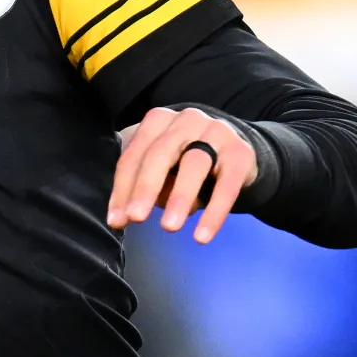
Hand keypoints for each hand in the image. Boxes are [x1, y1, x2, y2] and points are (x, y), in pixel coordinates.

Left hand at [106, 107, 257, 243]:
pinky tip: (202, 236)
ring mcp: (216, 132)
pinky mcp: (241, 153)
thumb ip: (144, 186)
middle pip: (160, 153)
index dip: (123, 187)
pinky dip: (214, 213)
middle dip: (145, 187)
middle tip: (136, 218)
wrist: (236, 149)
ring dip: (179, 197)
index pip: (135, 154)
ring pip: (194, 164)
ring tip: (169, 227)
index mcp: (159, 120)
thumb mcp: (162, 167)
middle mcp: (186, 120)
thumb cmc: (186, 159)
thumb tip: (124, 217)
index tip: (116, 220)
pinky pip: (226, 186)